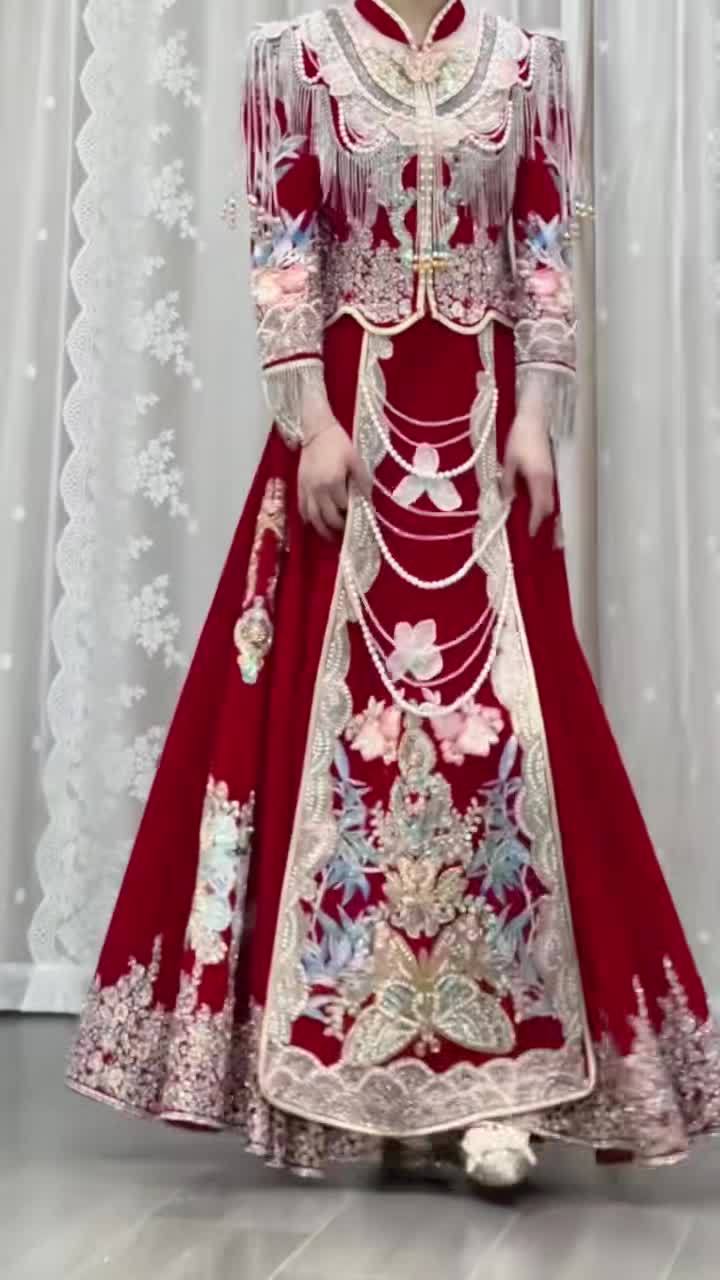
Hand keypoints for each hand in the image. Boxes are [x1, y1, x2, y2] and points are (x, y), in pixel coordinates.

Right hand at [298, 412, 371, 540]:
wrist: (316, 431)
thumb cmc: (338, 443)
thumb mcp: (355, 459)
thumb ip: (363, 481)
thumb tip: (368, 501)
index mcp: (333, 483)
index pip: (343, 507)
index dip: (352, 515)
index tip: (359, 519)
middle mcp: (318, 490)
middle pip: (328, 518)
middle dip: (339, 527)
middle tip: (347, 530)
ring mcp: (307, 490)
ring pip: (313, 519)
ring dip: (323, 530)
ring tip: (331, 536)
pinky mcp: (299, 487)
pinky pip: (302, 510)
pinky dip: (309, 520)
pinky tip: (316, 524)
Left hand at [500, 409, 554, 537]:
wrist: (535, 417)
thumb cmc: (520, 436)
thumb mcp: (509, 461)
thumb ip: (508, 482)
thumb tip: (507, 500)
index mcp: (538, 478)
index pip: (539, 507)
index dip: (535, 522)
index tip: (530, 534)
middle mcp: (548, 478)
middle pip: (549, 506)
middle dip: (541, 519)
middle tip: (531, 528)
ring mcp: (552, 473)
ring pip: (551, 498)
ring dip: (543, 509)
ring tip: (533, 518)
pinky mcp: (551, 467)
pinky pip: (550, 489)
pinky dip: (544, 499)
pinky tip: (535, 500)